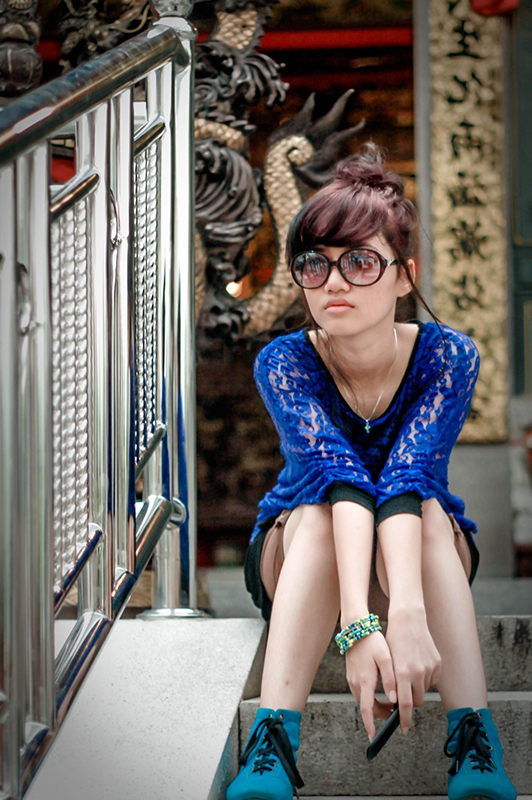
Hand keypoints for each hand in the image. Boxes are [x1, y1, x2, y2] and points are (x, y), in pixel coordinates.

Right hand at [344, 630, 396, 740]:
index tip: (373, 737)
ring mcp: (352, 679)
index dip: (370, 724)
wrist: (356, 627)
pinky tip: (381, 694)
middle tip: (394, 715)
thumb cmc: (372, 641)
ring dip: (375, 706)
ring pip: (364, 700)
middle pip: (367, 707)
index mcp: (365, 680)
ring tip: (391, 706)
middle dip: (379, 715)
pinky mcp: (352, 675)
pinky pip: (362, 692)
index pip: (366, 709)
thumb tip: (394, 699)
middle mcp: (356, 682)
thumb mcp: (385, 658)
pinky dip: (371, 698)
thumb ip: (390, 679)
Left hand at [385, 607, 441, 733]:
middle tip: (404, 695)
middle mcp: (418, 672)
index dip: (404, 719)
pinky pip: (432, 679)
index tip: (403, 729)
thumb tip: (397, 702)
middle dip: (410, 701)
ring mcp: (430, 668)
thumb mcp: (388, 662)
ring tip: (409, 673)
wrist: (408, 621)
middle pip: (417, 701)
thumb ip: (393, 683)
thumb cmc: (394, 641)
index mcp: (403, 673)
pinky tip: (418, 665)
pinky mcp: (437, 663)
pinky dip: (425, 678)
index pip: (405, 705)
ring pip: (424, 690)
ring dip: (417, 688)